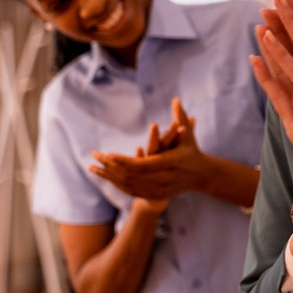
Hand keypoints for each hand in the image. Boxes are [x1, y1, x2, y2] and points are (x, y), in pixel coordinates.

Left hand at [88, 98, 204, 205]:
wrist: (200, 176)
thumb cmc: (192, 151)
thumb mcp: (187, 134)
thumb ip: (181, 117)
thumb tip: (176, 99)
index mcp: (169, 163)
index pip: (141, 164)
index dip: (123, 161)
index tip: (108, 154)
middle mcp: (162, 178)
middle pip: (131, 175)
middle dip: (110, 166)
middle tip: (95, 155)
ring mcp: (158, 188)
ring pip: (128, 185)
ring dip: (109, 176)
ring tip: (92, 166)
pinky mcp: (155, 194)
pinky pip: (131, 191)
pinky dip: (116, 184)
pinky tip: (104, 176)